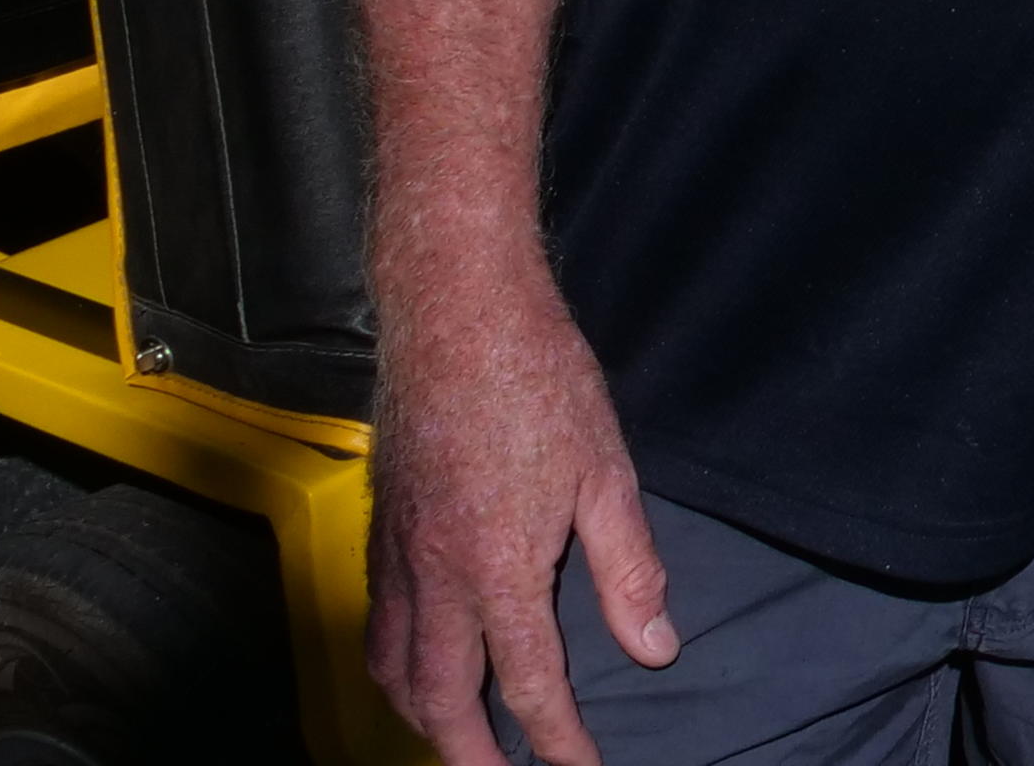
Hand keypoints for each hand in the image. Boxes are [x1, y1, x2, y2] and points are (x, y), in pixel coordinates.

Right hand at [367, 283, 674, 765]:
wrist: (455, 312)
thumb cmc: (538, 379)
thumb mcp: (608, 474)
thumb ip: (630, 570)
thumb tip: (656, 647)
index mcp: (499, 567)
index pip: (531, 684)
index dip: (559, 742)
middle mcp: (435, 573)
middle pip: (439, 700)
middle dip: (471, 755)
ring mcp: (397, 551)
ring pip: (392, 669)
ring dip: (423, 717)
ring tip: (459, 737)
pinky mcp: (379, 526)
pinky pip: (377, 623)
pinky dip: (394, 665)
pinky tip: (419, 662)